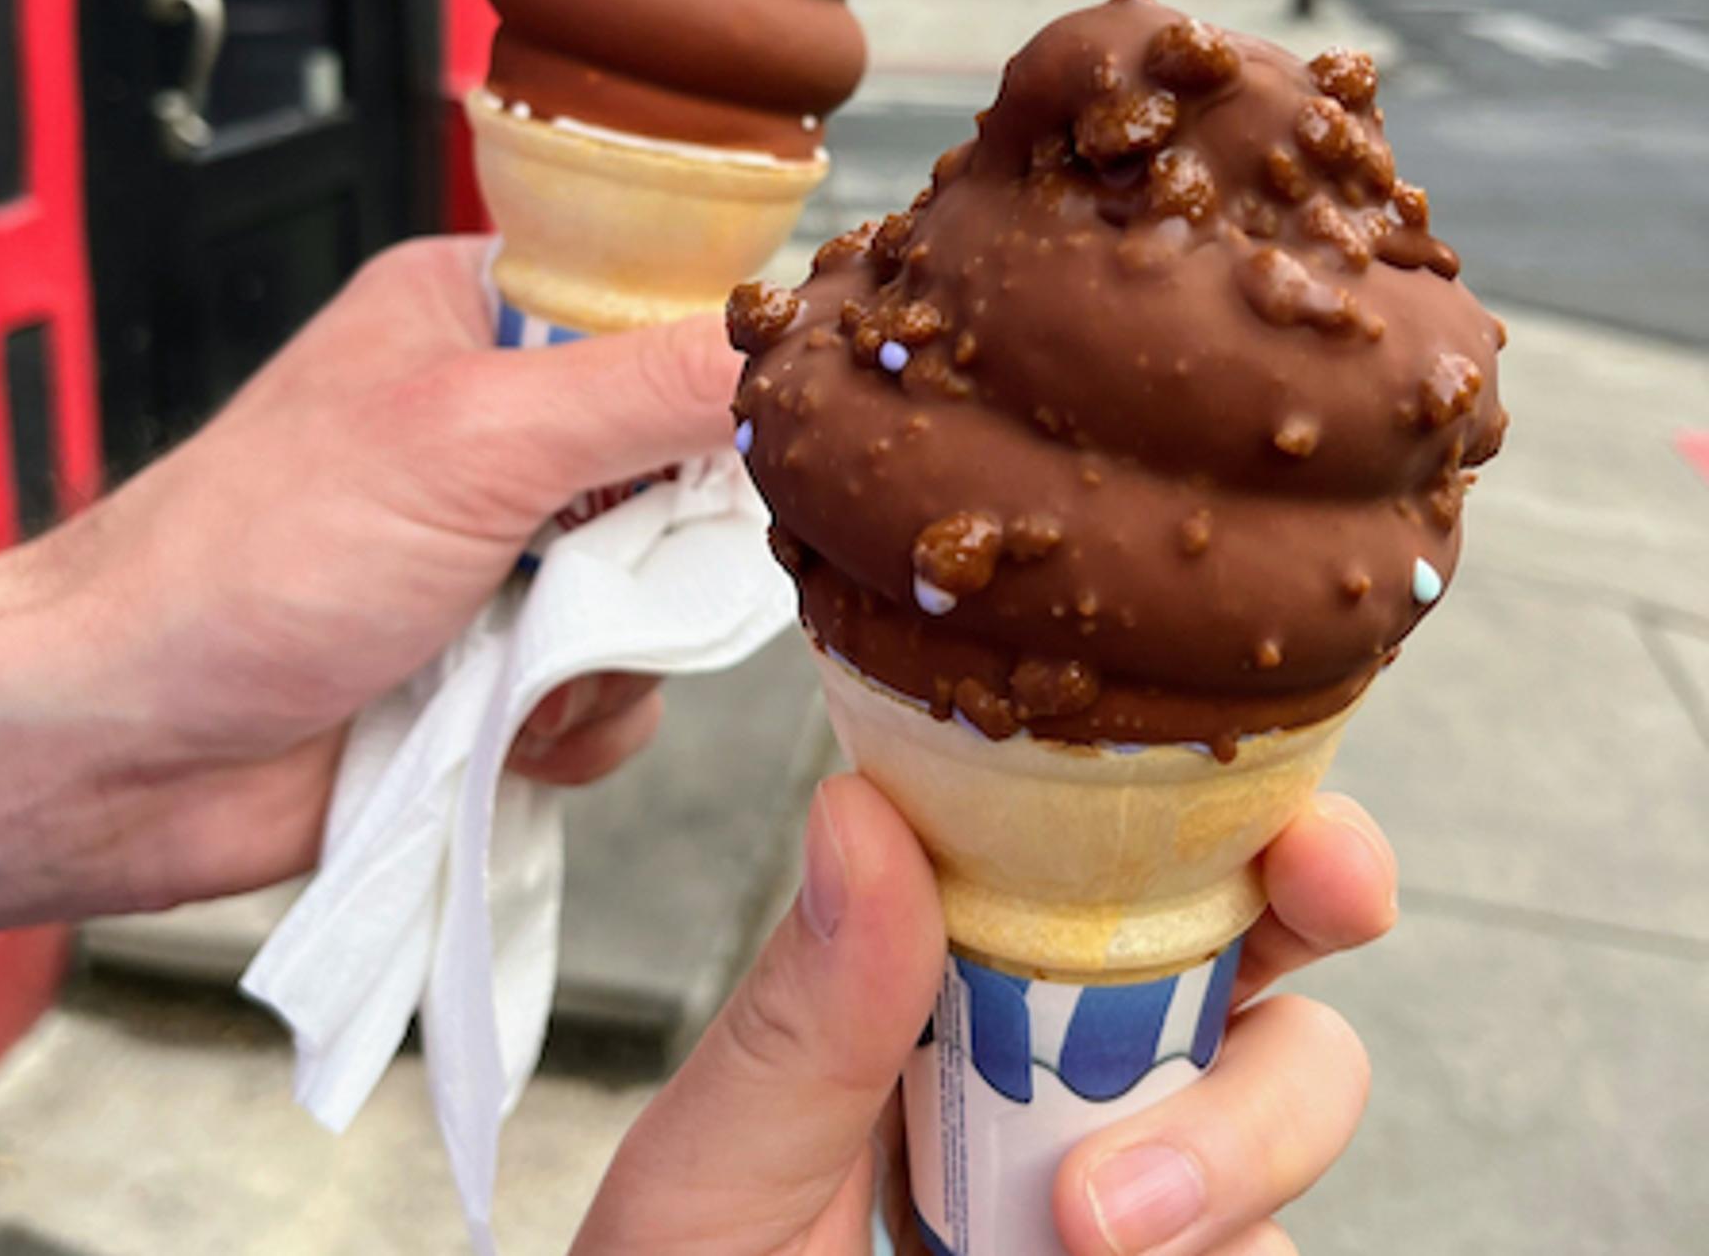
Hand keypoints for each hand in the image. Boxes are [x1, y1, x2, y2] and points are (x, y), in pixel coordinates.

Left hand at [1, 237, 736, 913]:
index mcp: (478, 317)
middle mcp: (499, 430)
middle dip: (657, 550)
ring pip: (660, 596)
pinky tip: (500, 730)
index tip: (746, 444)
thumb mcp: (470, 438)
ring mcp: (502, 555)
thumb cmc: (245, 561)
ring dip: (611, 654)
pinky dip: (578, 724)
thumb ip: (643, 386)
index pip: (664, 311)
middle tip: (594, 575)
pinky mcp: (500, 668)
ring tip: (510, 668)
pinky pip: (621, 693)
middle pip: (686, 468)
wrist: (123, 752)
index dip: (719, 379)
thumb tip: (789, 345)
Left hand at [575, 780, 1396, 1255]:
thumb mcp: (720, 1169)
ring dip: (1232, 1159)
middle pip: (1263, 989)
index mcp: (960, 996)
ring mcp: (1143, 1209)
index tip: (1303, 845)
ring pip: (1291, 1128)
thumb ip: (803, 1015)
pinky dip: (1226, 1249)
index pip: (1112, 872)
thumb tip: (859, 811)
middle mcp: (1072, 1088)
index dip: (1237, 833)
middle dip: (1300, 985)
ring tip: (1089, 1233)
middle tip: (1251, 1014)